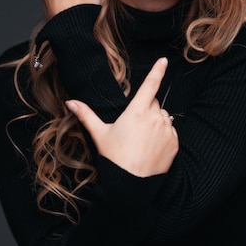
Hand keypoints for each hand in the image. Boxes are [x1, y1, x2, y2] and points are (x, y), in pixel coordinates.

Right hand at [66, 58, 178, 176]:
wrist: (131, 184)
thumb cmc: (114, 158)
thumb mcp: (99, 134)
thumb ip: (86, 115)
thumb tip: (70, 102)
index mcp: (137, 111)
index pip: (150, 84)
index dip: (157, 70)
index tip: (163, 60)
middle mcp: (155, 117)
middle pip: (154, 103)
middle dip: (146, 109)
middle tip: (133, 126)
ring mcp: (167, 130)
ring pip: (163, 117)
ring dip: (155, 122)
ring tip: (141, 140)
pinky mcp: (174, 143)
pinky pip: (171, 132)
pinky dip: (163, 135)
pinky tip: (151, 147)